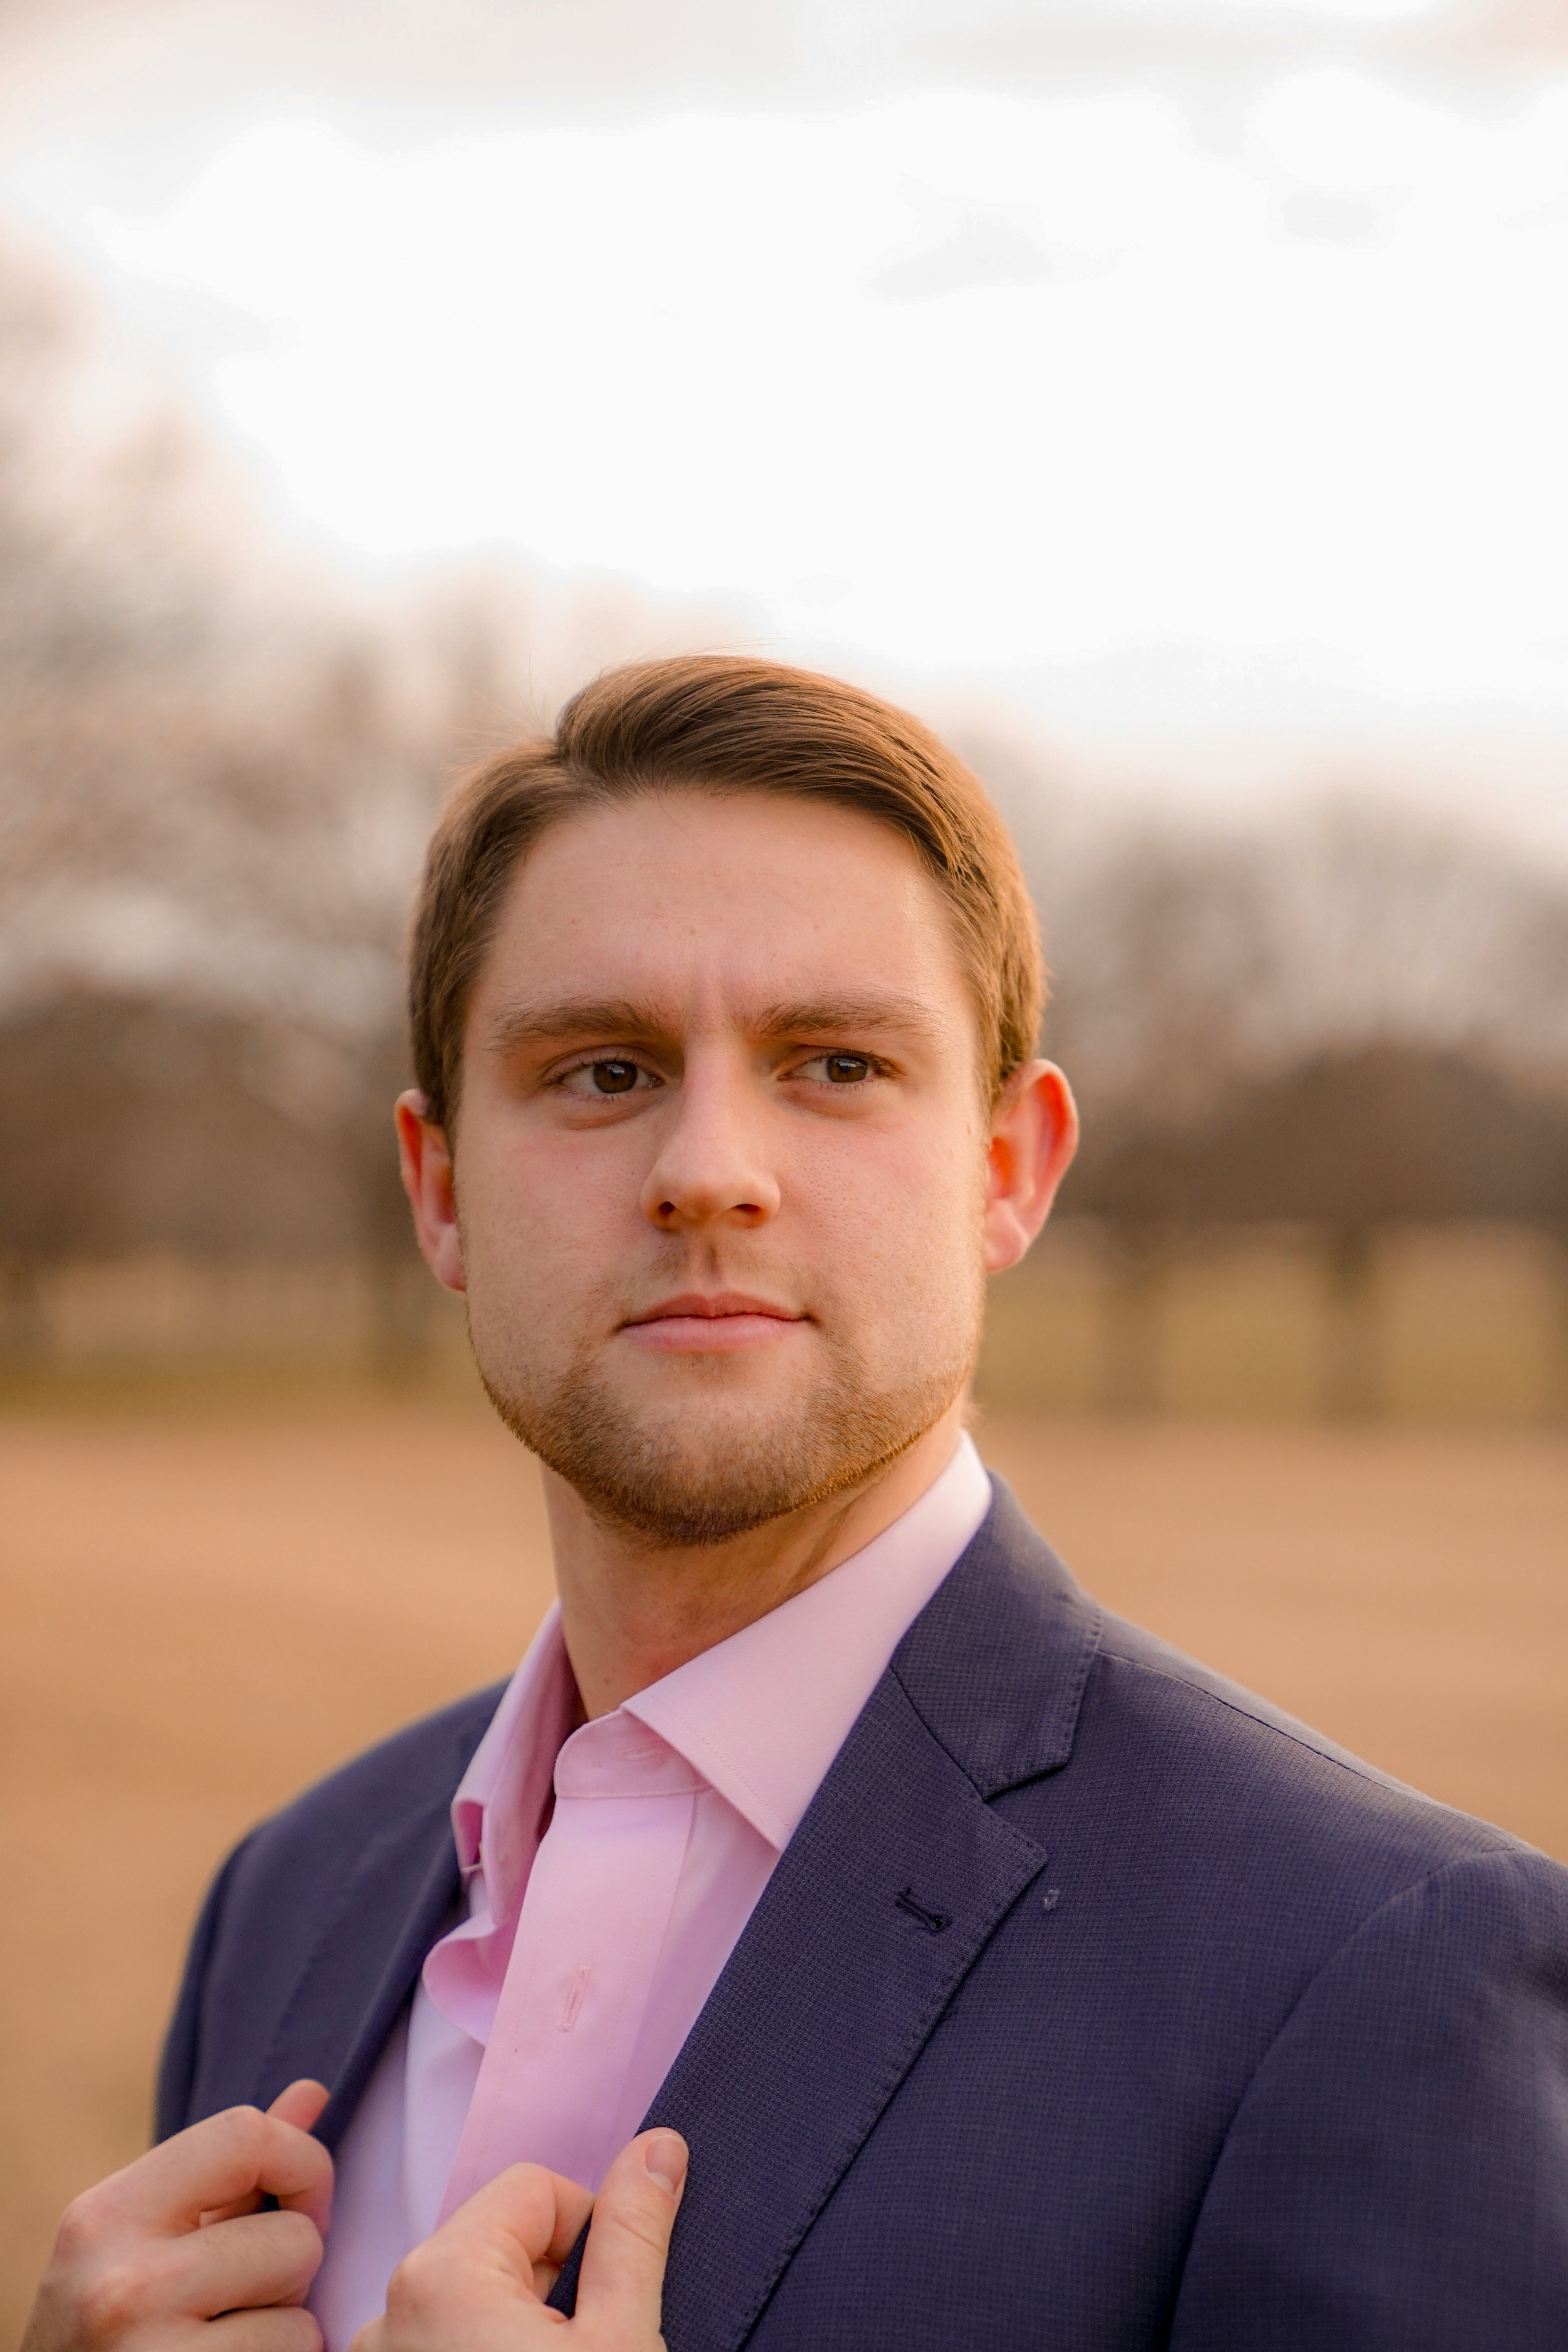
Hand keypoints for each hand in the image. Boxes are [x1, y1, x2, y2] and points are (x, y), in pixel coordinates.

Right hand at [22, 2079, 333, 2351]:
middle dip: (285, 2271)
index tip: (298, 2203)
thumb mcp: (147, 2239)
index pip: (245, 2135)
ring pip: (300, 2315)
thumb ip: (232, 2168)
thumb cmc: (109, 2329)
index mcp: (105, 2217)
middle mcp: (121, 2283)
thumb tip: (313, 2091)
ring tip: (220, 2340)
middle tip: (231, 2302)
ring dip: (280, 2329)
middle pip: (296, 2237)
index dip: (302, 2163)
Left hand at [351, 2128, 688, 2351]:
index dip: (589, 2235)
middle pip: (501, 2242)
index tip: (607, 2305)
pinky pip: (438, 2341)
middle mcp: (387, 2309)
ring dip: (518, 2327)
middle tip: (583, 2349)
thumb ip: (634, 2236)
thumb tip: (659, 2145)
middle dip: (551, 2285)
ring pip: (473, 2298)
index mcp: (441, 2275)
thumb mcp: (621, 2341)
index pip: (537, 2190)